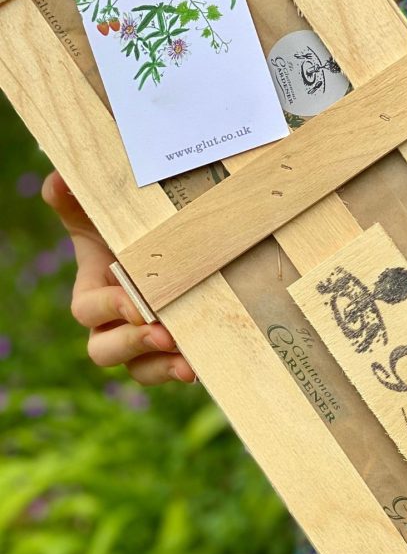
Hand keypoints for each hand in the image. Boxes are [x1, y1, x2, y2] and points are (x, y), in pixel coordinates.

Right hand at [41, 171, 195, 385]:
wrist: (172, 244)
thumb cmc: (129, 229)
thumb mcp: (101, 211)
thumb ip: (74, 197)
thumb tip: (59, 181)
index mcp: (91, 293)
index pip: (87, 310)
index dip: (108, 308)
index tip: (136, 303)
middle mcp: (110, 325)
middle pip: (104, 350)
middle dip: (132, 344)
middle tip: (163, 334)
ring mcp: (139, 344)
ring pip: (137, 370)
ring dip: (159, 368)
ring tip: (186, 362)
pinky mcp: (169, 353)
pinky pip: (166, 372)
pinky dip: (179, 371)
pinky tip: (199, 365)